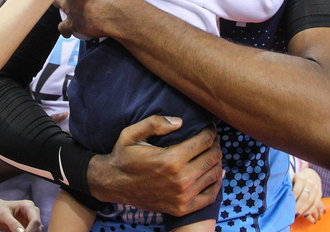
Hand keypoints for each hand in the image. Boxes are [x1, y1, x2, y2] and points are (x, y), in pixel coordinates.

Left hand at [0, 195, 40, 231]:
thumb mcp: (4, 215)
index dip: (30, 231)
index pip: (35, 221)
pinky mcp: (26, 227)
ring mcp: (29, 221)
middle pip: (37, 227)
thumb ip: (13, 224)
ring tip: (12, 231)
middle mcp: (31, 213)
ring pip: (36, 231)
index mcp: (28, 206)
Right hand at [87, 116, 221, 215]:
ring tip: (211, 153)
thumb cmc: (124, 156)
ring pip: (214, 174)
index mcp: (171, 159)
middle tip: (211, 139)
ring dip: (216, 161)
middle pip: (213, 157)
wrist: (113, 184)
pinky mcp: (182, 208)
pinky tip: (213, 173)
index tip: (209, 127)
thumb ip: (155, 123)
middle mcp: (180, 179)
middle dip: (215, 144)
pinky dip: (216, 183)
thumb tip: (180, 121)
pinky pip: (210, 196)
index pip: (204, 141)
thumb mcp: (132, 134)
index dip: (210, 131)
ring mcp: (183, 196)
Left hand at [292, 167, 324, 223]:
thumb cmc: (298, 178)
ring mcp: (316, 188)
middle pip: (304, 197)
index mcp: (301, 178)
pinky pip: (315, 204)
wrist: (312, 174)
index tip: (288, 206)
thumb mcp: (292, 178)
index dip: (293, 199)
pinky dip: (310, 210)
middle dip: (298, 206)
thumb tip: (282, 195)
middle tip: (292, 213)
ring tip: (297, 215)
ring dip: (304, 210)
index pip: (297, 190)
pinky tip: (305, 214)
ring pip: (310, 201)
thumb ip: (288, 185)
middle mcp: (309, 183)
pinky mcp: (320, 193)